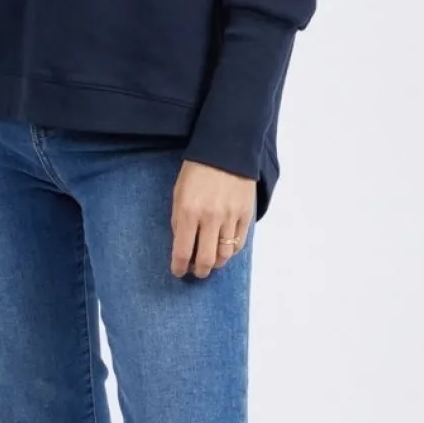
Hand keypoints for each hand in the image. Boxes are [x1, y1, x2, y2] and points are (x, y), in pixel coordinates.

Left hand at [170, 160, 254, 276]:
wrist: (226, 151)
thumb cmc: (196, 171)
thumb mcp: (178, 194)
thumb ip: (179, 220)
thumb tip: (182, 246)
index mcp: (188, 212)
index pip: (182, 251)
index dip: (178, 267)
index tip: (178, 271)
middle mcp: (209, 218)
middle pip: (205, 259)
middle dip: (199, 271)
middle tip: (196, 272)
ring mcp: (229, 217)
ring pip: (224, 255)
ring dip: (216, 263)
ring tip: (210, 262)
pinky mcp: (245, 215)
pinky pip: (239, 243)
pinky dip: (230, 251)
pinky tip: (224, 249)